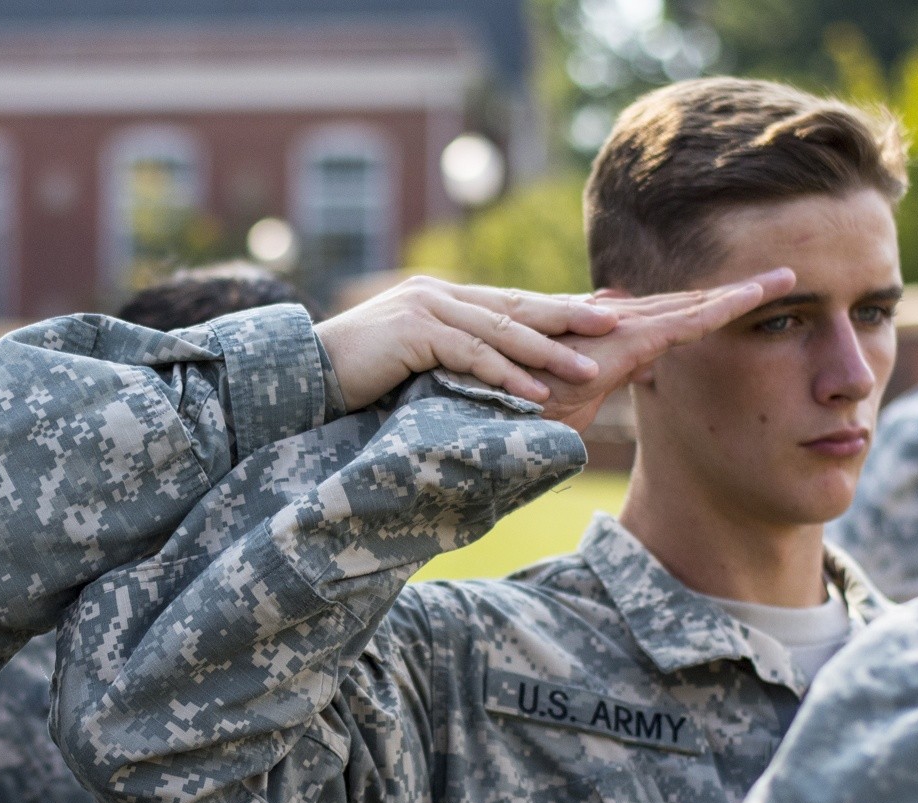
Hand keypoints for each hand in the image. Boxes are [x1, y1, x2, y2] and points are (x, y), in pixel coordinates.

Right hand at [315, 275, 619, 411]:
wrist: (299, 374)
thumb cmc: (350, 378)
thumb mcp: (408, 364)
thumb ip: (445, 360)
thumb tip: (483, 381)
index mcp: (439, 299)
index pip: (508, 303)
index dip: (556, 309)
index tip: (599, 315)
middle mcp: (437, 295)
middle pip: (516, 306)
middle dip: (569, 316)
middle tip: (618, 323)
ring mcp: (425, 308)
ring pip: (502, 329)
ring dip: (549, 351)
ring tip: (590, 368)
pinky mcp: (412, 332)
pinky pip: (471, 354)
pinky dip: (506, 374)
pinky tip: (535, 393)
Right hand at [538, 269, 796, 432]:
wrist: (500, 408)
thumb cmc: (530, 408)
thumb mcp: (584, 396)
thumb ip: (617, 374)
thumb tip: (645, 363)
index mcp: (614, 339)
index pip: (674, 319)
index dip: (713, 308)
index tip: (753, 300)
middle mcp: (619, 324)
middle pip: (689, 304)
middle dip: (737, 291)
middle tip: (785, 275)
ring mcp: (621, 329)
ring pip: (692, 307)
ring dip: (740, 294)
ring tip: (784, 280)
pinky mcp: (623, 341)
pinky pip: (681, 323)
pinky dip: (718, 310)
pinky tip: (750, 300)